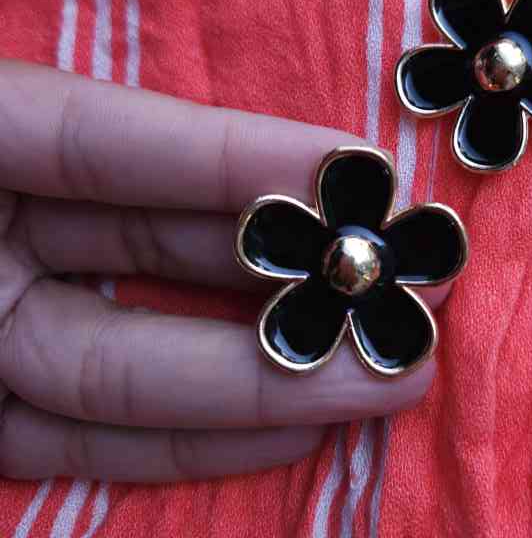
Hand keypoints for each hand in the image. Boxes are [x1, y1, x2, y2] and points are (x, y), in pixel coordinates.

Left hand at [0, 60, 447, 481]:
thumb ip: (73, 137)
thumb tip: (275, 157)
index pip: (124, 141)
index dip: (241, 154)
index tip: (358, 171)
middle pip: (164, 255)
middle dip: (290, 272)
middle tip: (412, 288)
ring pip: (136, 365)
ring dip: (272, 376)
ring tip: (391, 374)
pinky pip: (82, 441)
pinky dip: (188, 441)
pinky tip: (292, 430)